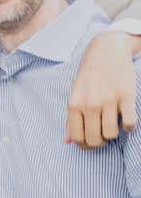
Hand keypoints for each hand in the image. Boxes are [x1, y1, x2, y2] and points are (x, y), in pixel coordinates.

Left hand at [66, 31, 137, 148]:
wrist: (106, 51)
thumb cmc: (88, 76)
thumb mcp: (74, 95)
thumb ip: (71, 118)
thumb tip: (67, 141)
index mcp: (74, 104)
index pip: (77, 137)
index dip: (84, 145)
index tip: (90, 143)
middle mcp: (90, 103)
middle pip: (94, 139)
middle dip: (99, 143)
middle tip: (103, 136)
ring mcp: (108, 100)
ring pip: (112, 134)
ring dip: (114, 134)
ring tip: (113, 125)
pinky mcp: (126, 95)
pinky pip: (129, 123)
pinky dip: (129, 127)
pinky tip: (126, 120)